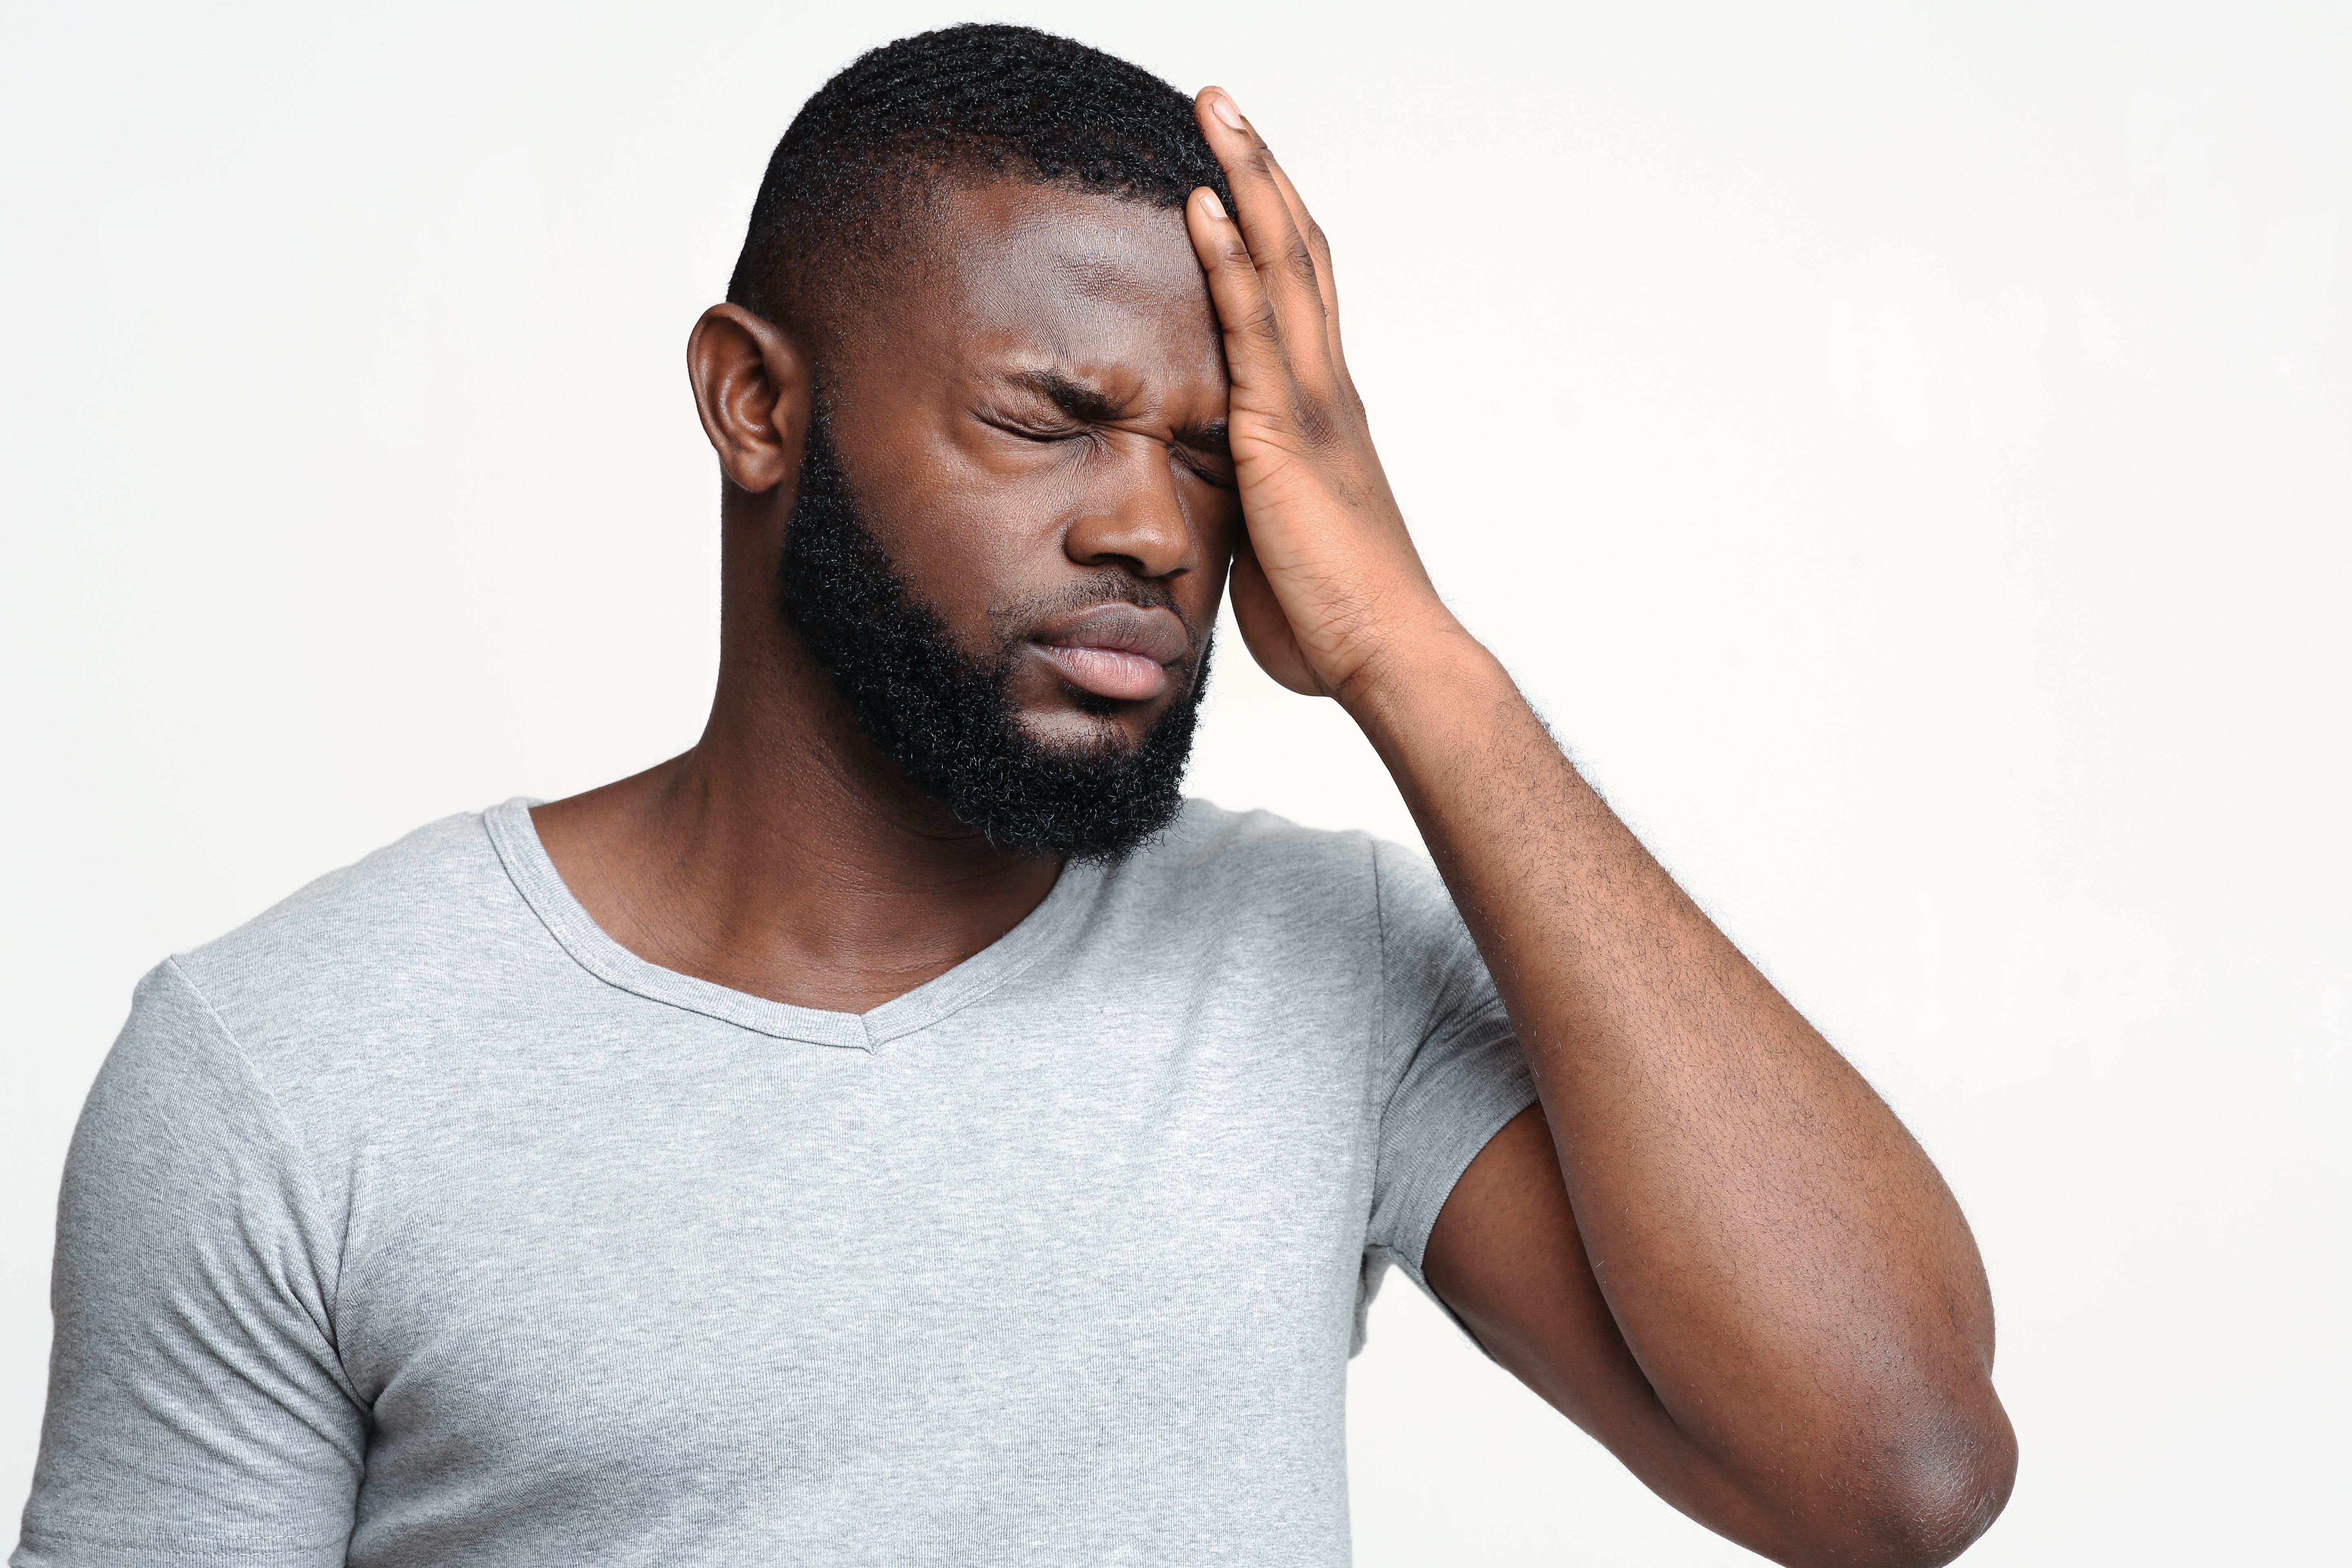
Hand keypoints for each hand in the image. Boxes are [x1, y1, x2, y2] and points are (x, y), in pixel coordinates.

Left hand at [1186, 89, 1458, 702]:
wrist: (1386, 657)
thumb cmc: (1337, 621)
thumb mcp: (1282, 546)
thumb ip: (1256, 507)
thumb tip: (1228, 511)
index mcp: (1325, 415)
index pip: (1301, 296)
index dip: (1274, 225)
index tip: (1240, 168)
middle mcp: (1327, 391)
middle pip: (1299, 251)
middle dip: (1261, 170)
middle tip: (1222, 101)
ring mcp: (1311, 405)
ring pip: (1281, 264)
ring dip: (1247, 179)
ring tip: (1212, 108)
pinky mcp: (1283, 434)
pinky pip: (1251, 329)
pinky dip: (1229, 261)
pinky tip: (1202, 205)